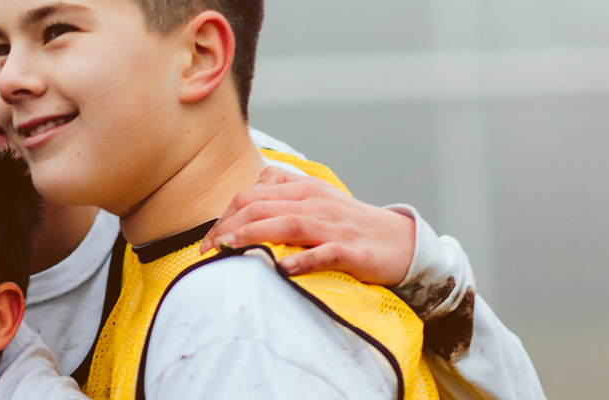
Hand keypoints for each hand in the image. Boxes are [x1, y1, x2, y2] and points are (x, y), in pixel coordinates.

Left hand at [200, 166, 415, 285]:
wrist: (401, 242)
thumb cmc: (349, 225)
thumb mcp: (315, 201)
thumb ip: (282, 195)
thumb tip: (246, 199)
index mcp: (303, 189)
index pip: (250, 196)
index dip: (223, 217)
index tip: (207, 241)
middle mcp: (314, 202)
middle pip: (260, 207)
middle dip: (227, 228)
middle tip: (207, 251)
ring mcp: (332, 225)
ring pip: (285, 224)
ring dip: (252, 236)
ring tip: (228, 250)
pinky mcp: (351, 250)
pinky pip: (323, 253)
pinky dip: (301, 260)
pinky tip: (282, 268)